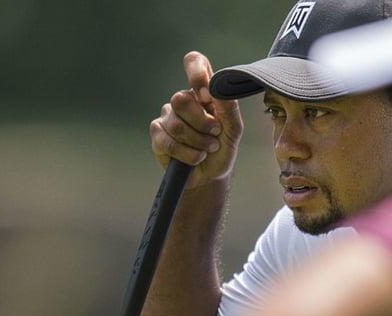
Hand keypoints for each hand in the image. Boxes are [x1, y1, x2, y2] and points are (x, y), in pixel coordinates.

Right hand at [150, 51, 243, 189]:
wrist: (210, 176)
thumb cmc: (222, 149)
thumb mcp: (233, 131)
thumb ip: (228, 108)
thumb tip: (217, 88)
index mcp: (203, 91)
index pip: (195, 63)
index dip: (196, 73)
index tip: (205, 95)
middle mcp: (183, 100)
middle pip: (181, 99)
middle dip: (202, 123)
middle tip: (215, 134)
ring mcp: (168, 116)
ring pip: (177, 124)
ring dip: (198, 142)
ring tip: (208, 149)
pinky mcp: (157, 135)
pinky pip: (168, 141)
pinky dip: (187, 153)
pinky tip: (196, 157)